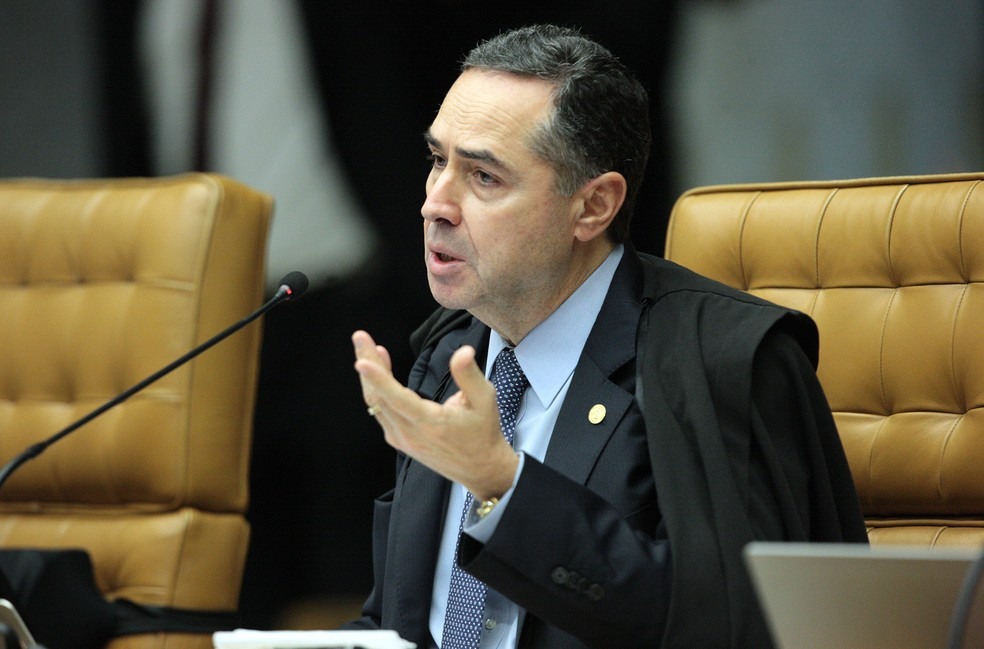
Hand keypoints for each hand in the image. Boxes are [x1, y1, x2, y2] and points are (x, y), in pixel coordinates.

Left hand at [352, 330, 518, 499]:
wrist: (480, 468)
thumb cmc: (483, 432)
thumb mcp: (485, 400)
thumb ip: (469, 375)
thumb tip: (463, 351)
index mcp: (431, 424)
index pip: (398, 399)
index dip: (379, 379)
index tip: (362, 361)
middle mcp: (410, 434)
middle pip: (379, 396)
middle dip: (368, 363)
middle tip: (360, 337)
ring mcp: (402, 439)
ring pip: (376, 404)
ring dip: (370, 375)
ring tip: (368, 348)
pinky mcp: (399, 440)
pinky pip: (380, 411)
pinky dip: (376, 389)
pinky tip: (379, 370)